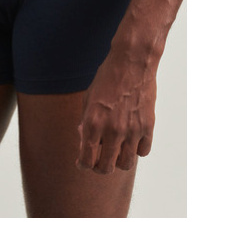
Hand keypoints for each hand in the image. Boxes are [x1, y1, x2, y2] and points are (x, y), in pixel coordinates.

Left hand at [76, 48, 156, 173]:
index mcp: (93, 123)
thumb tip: (83, 138)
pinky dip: (136, 150)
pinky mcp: (148, 127)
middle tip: (98, 161)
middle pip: (106, 168)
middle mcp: (112, 130)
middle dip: (99, 168)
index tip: (83, 163)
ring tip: (115, 152)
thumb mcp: (88, 98)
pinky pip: (143, 151)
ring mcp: (131, 130)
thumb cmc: (106, 78)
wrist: (131, 63)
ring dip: (118, 161)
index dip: (83, 165)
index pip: (87, 160)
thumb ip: (85, 121)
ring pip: (126, 164)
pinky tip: (131, 140)